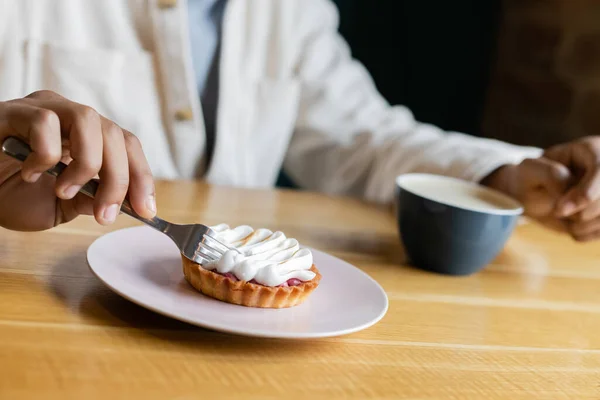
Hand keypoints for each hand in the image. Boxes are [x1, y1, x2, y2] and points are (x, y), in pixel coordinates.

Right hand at [0, 90, 156, 230]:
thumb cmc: (9, 194)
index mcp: (86, 137)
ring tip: (65, 190)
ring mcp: (42, 110)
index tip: (148, 211)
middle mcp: (69, 117)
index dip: (142, 177)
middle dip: (119, 179)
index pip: (128, 146)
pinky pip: (44, 122)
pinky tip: (31, 173)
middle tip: (106, 214)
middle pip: (116, 134)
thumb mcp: (60, 206)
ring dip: (87, 164)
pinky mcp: (13, 112)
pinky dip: (45, 155)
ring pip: (88, 119)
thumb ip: (91, 200)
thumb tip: (127, 203)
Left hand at [483, 136, 599, 240]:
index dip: (586, 193)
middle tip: (558, 212)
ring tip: (562, 218)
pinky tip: (572, 227)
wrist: (532, 193)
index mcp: (591, 149)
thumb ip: (550, 174)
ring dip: (585, 224)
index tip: (560, 209)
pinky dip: (588, 233)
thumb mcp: (530, 169)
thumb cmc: (530, 177)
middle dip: (584, 212)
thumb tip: (568, 189)